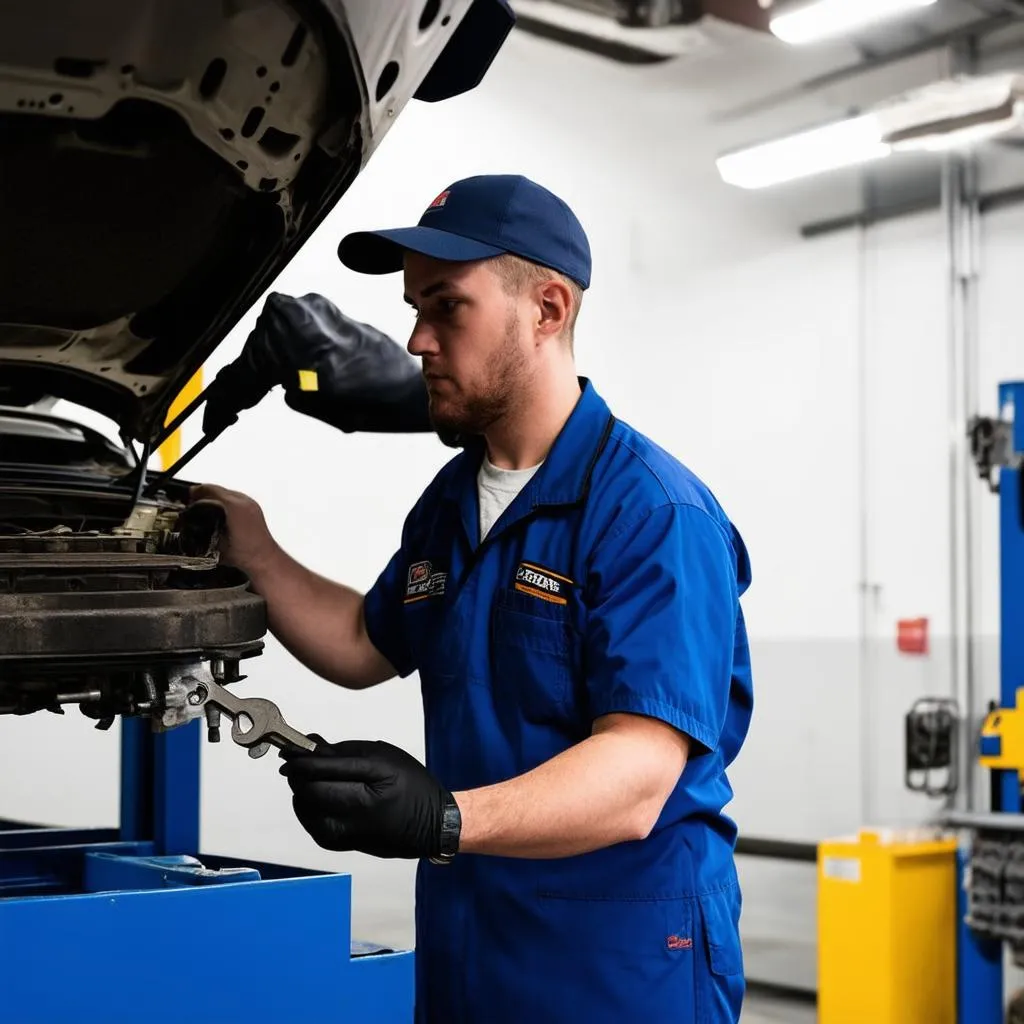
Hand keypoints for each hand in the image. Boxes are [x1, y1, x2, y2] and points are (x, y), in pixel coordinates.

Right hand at [187, 483, 276, 574]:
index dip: (198, 491)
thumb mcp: (215, 543)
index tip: (190, 494)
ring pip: (229, 493)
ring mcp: (251, 504)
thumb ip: (203, 529)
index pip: (211, 490)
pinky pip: (238, 498)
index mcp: (233, 506)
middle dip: (206, 493)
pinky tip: (222, 510)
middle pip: (220, 489)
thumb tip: (191, 523)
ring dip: (217, 496)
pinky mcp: (255, 509)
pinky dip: (227, 501)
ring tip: (206, 504)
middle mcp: (244, 502)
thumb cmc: (244, 553)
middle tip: (195, 499)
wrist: (262, 558)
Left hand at [279, 736, 453, 859]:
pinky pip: (311, 823)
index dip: (300, 758)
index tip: (290, 749)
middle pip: (309, 791)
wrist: (432, 825)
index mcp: (371, 787)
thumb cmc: (412, 786)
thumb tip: (310, 746)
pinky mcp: (341, 845)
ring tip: (312, 778)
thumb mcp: (384, 757)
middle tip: (299, 761)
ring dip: (302, 790)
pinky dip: (308, 806)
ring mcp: (346, 834)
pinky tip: (318, 796)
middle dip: (299, 774)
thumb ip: (344, 752)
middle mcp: (356, 815)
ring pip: (305, 808)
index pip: (322, 771)